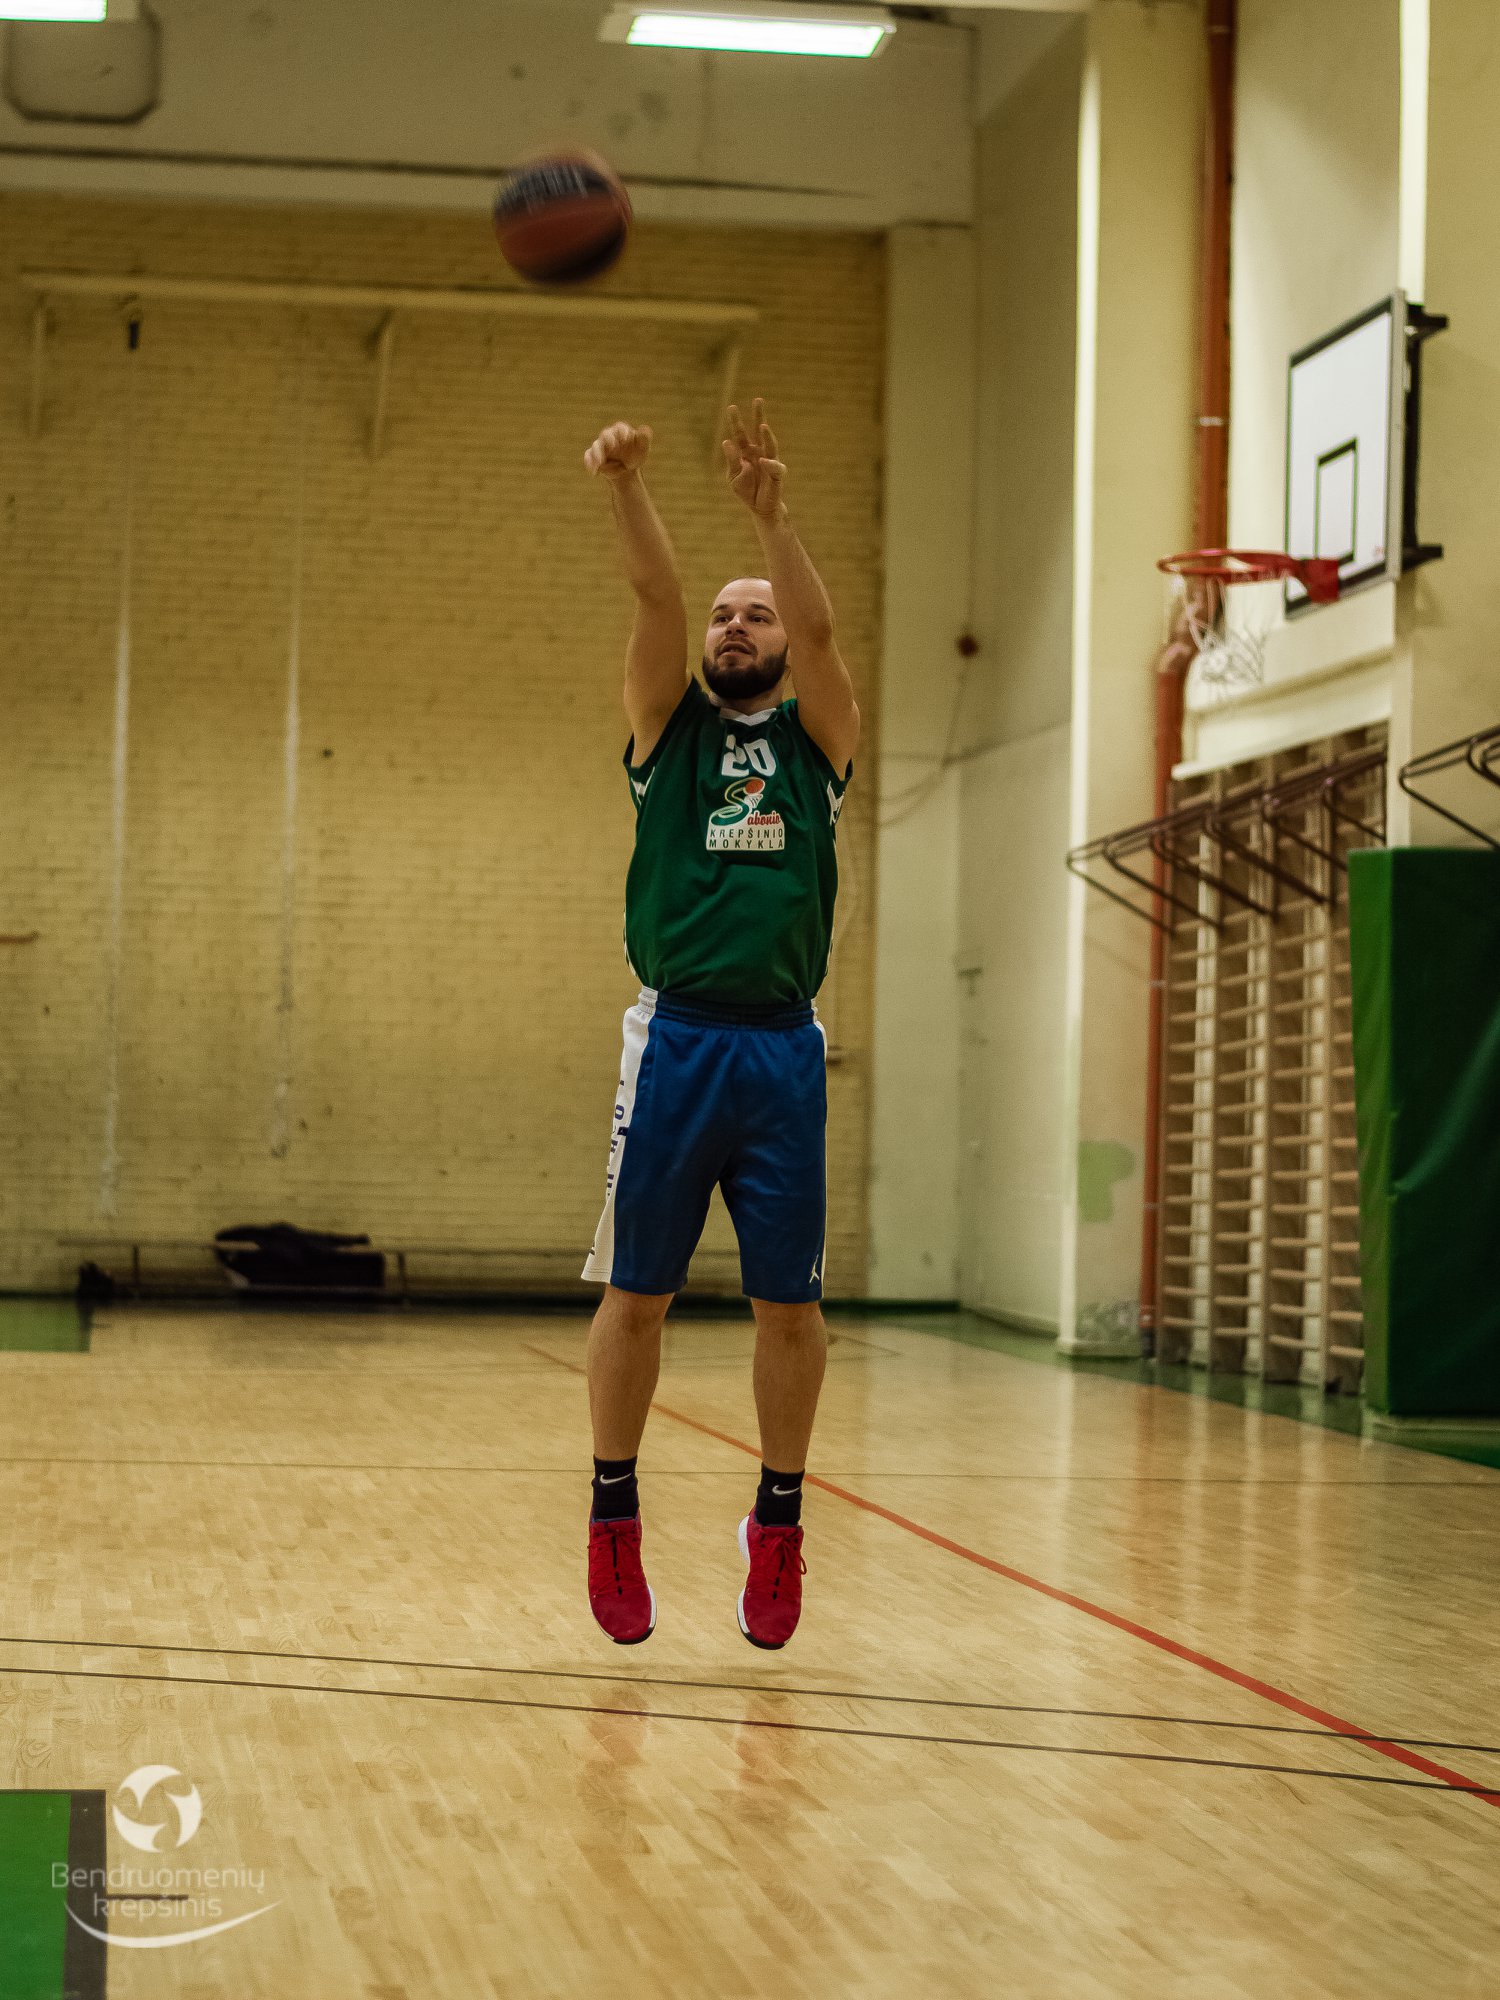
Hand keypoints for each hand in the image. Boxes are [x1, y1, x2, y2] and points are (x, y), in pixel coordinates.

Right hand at [584, 420, 651, 481]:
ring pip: (596, 446)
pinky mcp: (593, 457)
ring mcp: (600, 446)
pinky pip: (588, 457)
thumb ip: (644, 438)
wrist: (626, 470)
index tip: (626, 438)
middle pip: (605, 435)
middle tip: (613, 446)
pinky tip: (594, 473)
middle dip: (608, 439)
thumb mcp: (642, 448)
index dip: (622, 432)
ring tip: (600, 463)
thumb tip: (645, 430)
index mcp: (621, 431)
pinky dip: (589, 464)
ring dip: (597, 454)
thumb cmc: (635, 455)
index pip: (620, 428)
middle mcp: (609, 436)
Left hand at [722, 398, 786, 523]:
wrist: (760, 508)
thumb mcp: (734, 476)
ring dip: (767, 435)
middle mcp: (759, 452)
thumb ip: (731, 460)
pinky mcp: (777, 474)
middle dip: (759, 415)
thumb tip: (726, 441)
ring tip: (763, 426)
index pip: (740, 433)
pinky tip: (764, 461)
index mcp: (745, 451)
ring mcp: (769, 461)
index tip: (732, 406)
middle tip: (758, 399)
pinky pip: (775, 467)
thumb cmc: (747, 491)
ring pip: (771, 444)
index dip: (736, 421)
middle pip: (759, 431)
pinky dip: (770, 464)